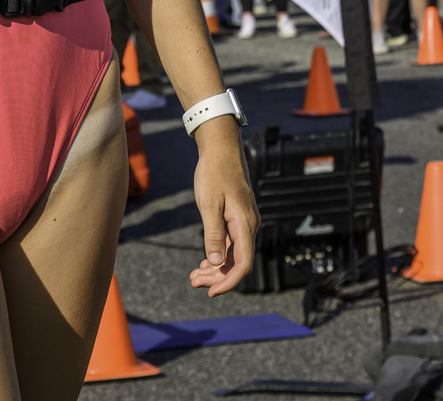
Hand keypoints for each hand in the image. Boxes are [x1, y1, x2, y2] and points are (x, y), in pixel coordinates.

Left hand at [188, 119, 258, 296]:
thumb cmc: (214, 174)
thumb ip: (213, 234)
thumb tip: (216, 262)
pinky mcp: (237, 218)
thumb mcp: (209, 204)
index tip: (210, 292)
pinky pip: (231, 244)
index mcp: (245, 225)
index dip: (228, 282)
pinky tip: (205, 262)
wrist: (221, 150)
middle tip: (194, 283)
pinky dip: (218, 255)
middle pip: (237, 263)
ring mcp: (244, 223)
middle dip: (217, 277)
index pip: (242, 264)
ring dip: (216, 268)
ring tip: (195, 276)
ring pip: (233, 254)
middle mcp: (249, 227)